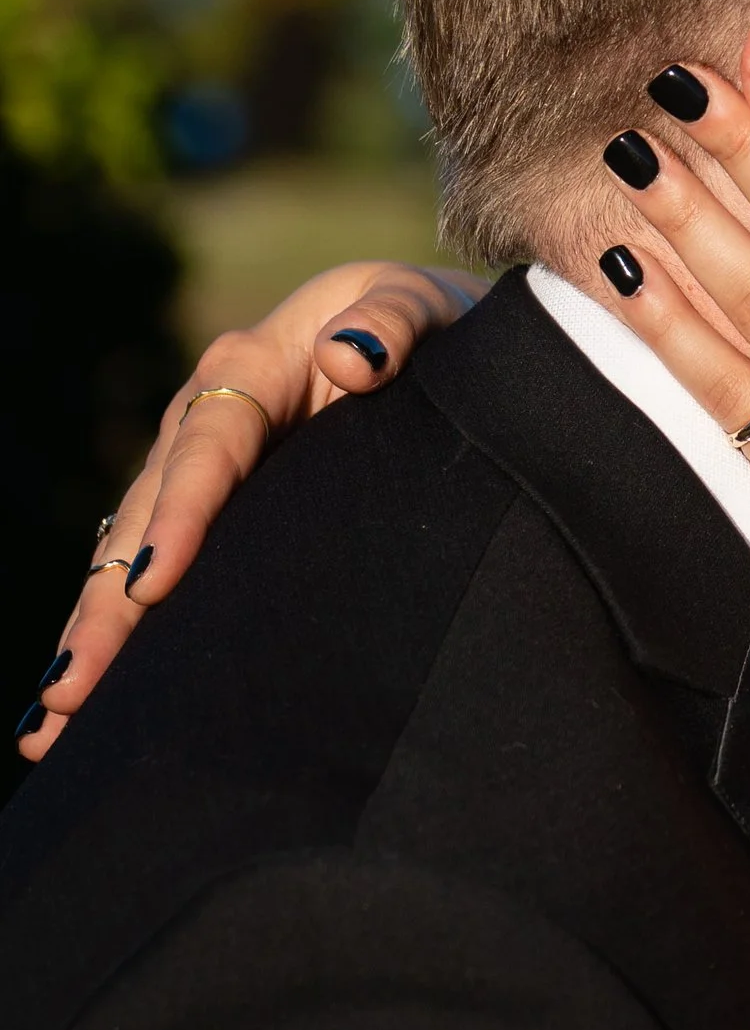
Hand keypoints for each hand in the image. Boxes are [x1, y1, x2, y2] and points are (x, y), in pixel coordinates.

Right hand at [16, 260, 479, 759]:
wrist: (412, 331)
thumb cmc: (420, 322)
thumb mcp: (418, 306)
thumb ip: (393, 322)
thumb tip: (354, 357)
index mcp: (248, 367)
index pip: (208, 447)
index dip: (180, 514)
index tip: (154, 581)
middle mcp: (201, 419)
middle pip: (144, 517)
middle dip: (105, 607)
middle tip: (73, 689)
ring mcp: (190, 469)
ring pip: (127, 556)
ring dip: (91, 636)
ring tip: (51, 723)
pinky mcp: (199, 510)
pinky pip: (145, 572)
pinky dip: (115, 632)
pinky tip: (83, 705)